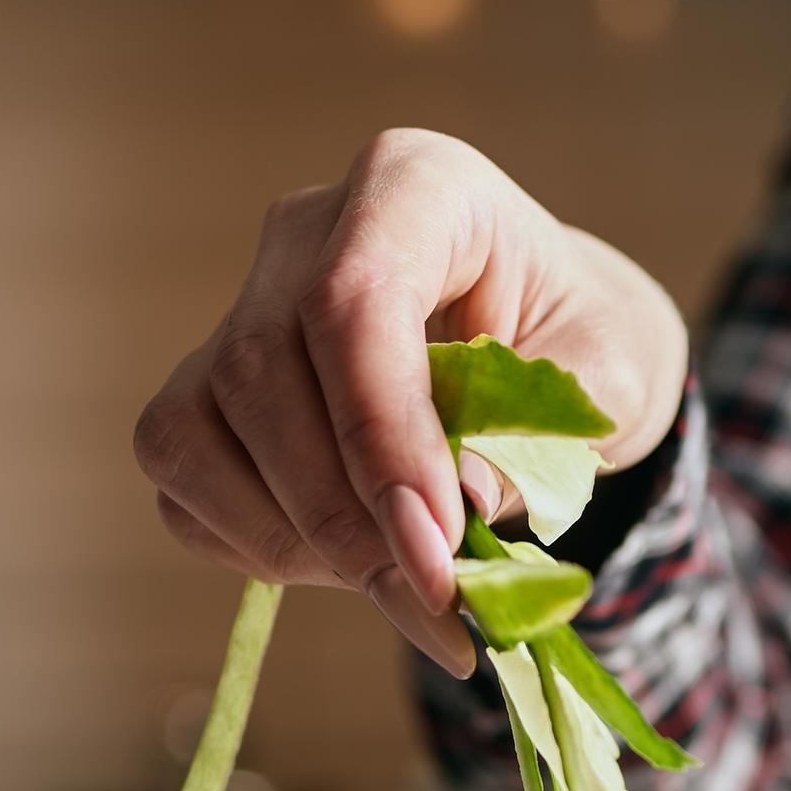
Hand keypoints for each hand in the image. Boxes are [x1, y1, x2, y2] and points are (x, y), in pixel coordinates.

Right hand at [130, 130, 689, 675]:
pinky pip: (185, 479)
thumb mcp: (605, 381)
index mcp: (416, 184)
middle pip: (263, 372)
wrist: (551, 345)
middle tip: (433, 605)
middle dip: (344, 515)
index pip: (354, 297)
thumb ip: (536, 439)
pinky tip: (349, 562)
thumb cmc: (581, 346)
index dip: (380, 432)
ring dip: (297, 540)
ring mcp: (240, 306)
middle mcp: (306, 231)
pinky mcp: (204, 386)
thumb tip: (451, 516)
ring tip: (405, 588)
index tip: (436, 545)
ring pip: (197, 430)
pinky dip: (258, 544)